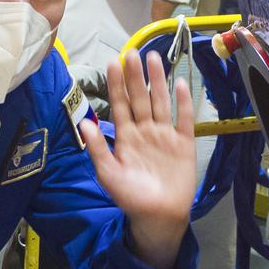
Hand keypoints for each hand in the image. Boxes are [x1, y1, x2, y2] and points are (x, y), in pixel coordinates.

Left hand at [81, 50, 195, 268]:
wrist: (159, 217)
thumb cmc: (131, 198)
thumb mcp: (109, 175)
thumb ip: (97, 149)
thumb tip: (84, 123)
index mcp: (125, 137)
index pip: (119, 105)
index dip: (116, 84)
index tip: (112, 62)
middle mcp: (144, 131)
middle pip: (140, 98)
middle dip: (135, 76)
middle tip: (132, 52)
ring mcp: (165, 135)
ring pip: (161, 102)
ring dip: (158, 81)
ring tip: (154, 58)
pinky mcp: (184, 143)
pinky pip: (184, 118)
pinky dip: (184, 102)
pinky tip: (182, 83)